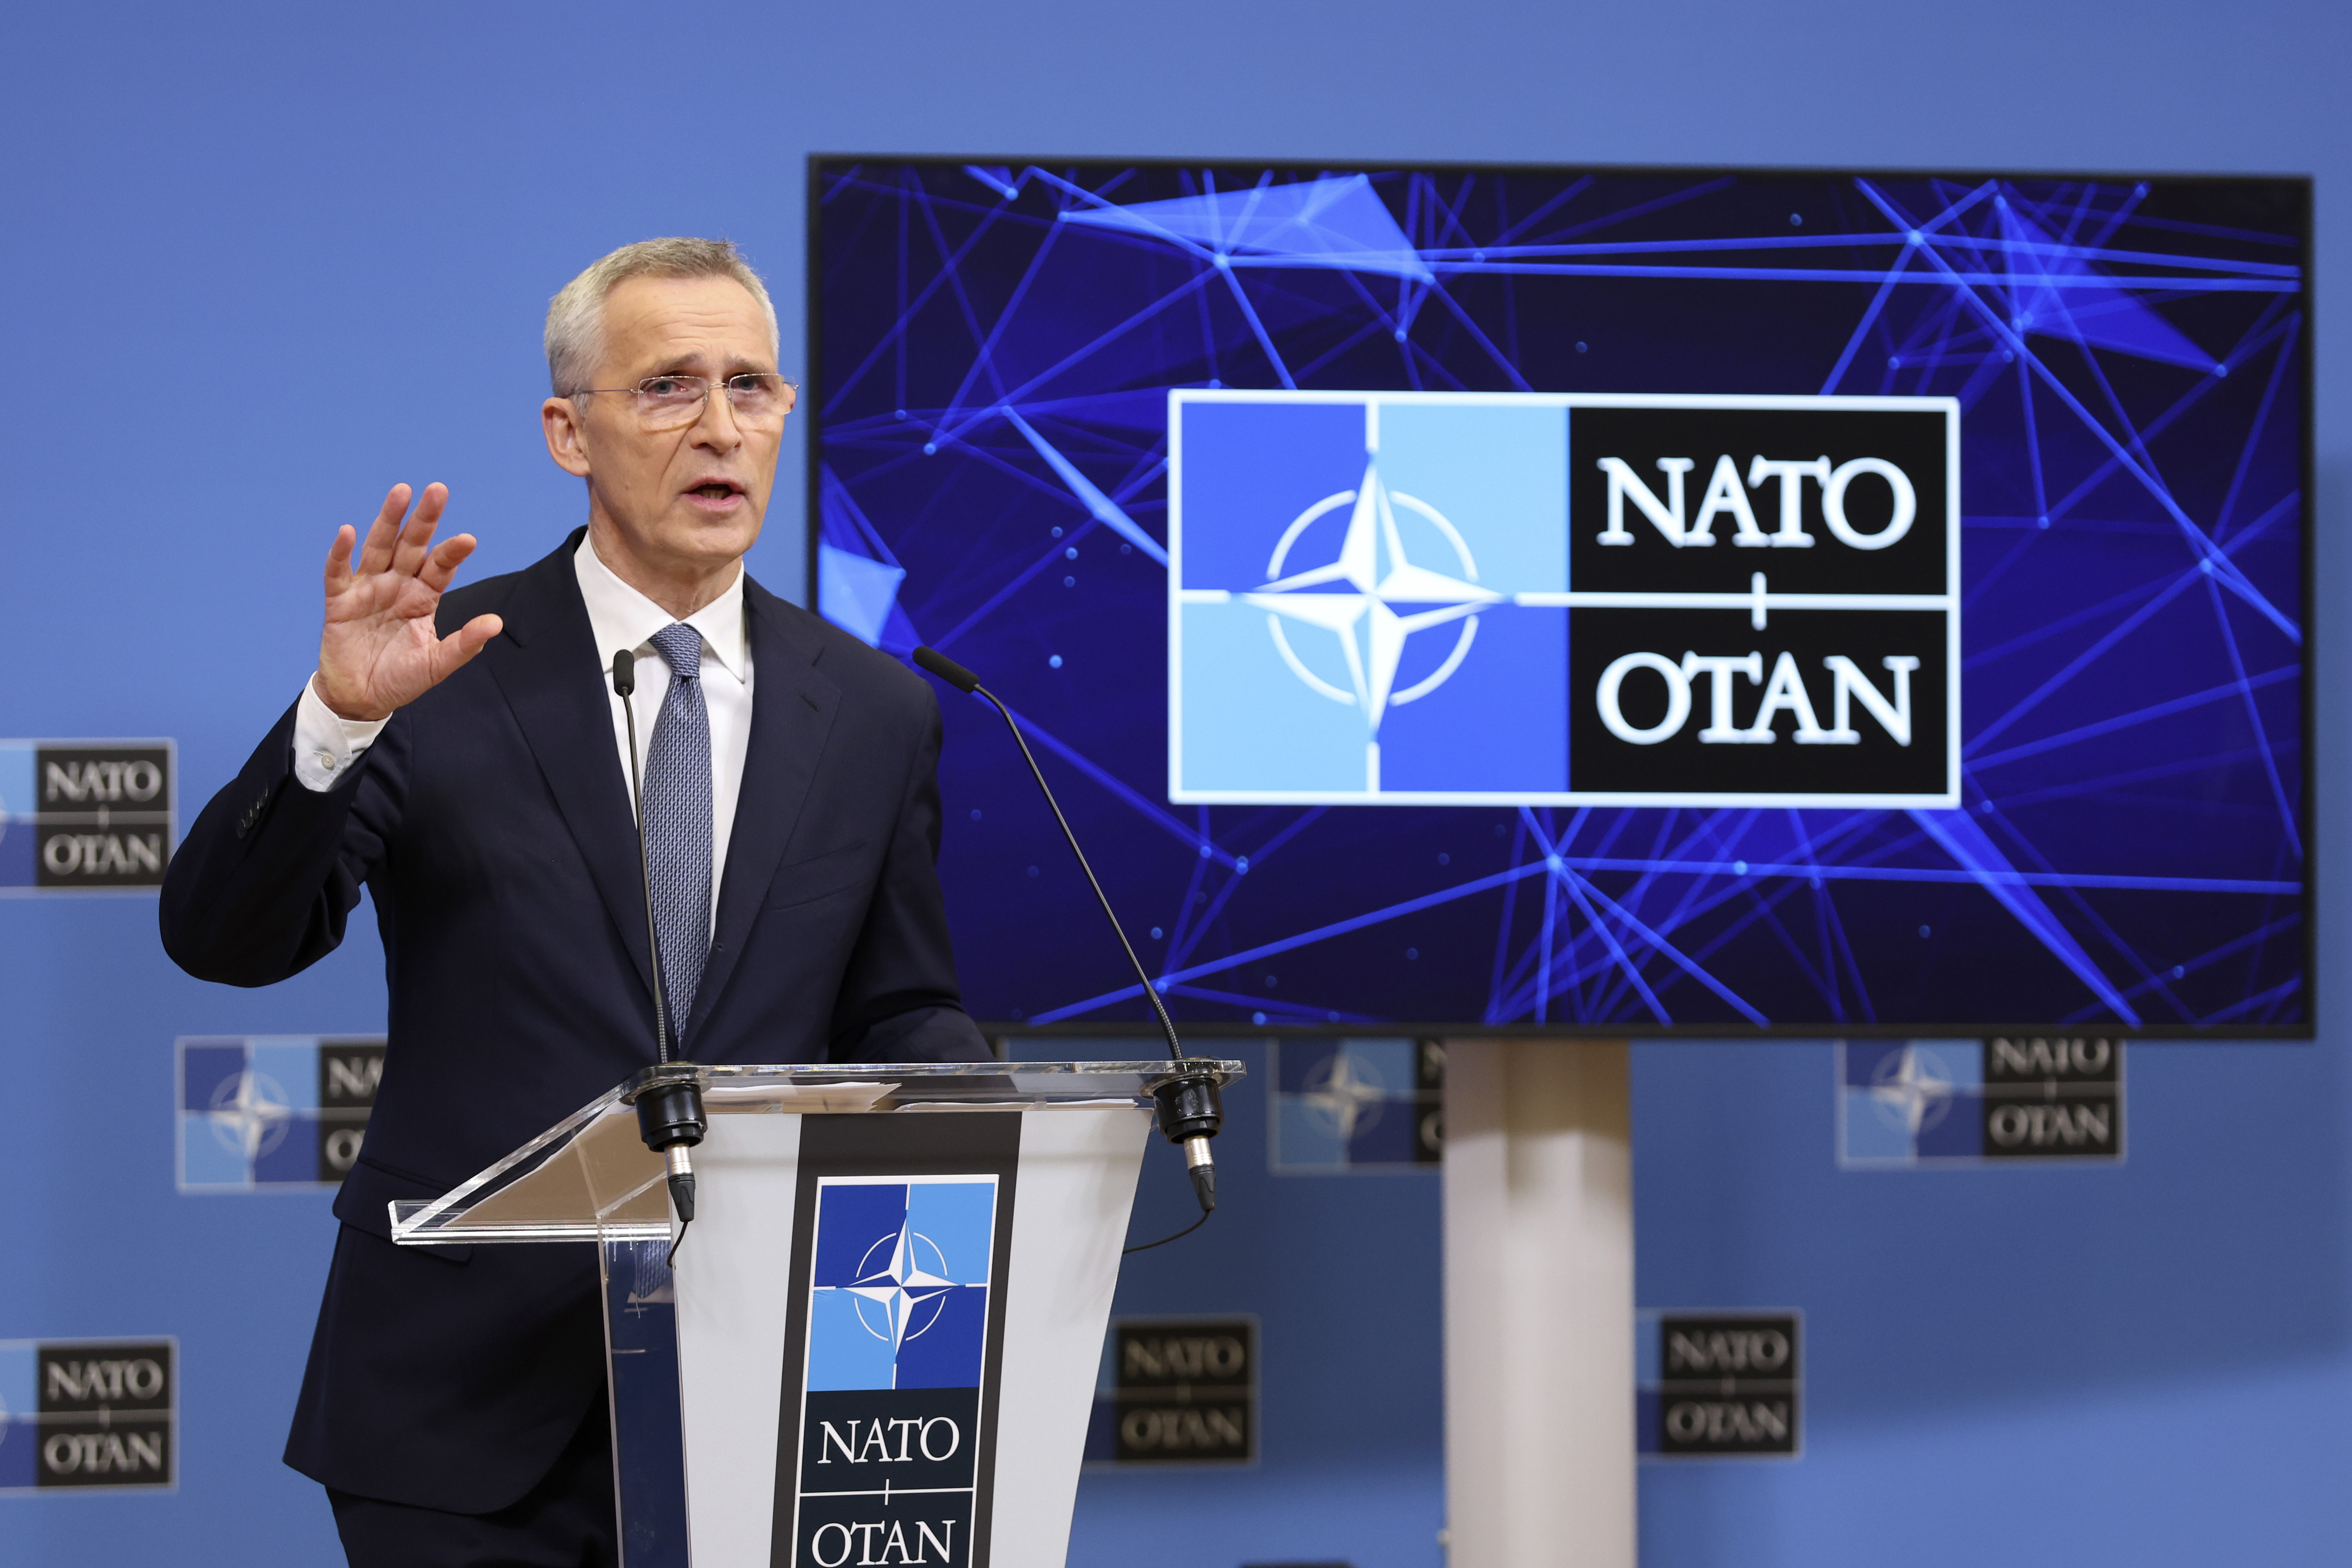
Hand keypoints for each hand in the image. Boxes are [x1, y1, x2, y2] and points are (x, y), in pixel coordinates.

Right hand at [315, 484, 503, 721]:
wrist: (362, 698)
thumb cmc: (401, 678)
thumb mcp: (437, 664)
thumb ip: (465, 644)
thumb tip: (496, 624)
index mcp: (423, 597)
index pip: (439, 567)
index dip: (452, 552)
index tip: (468, 540)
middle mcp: (397, 585)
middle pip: (411, 545)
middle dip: (423, 519)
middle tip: (437, 490)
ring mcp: (368, 589)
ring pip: (378, 547)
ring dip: (388, 520)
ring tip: (401, 492)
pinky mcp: (340, 602)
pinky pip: (338, 573)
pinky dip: (341, 552)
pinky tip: (347, 531)